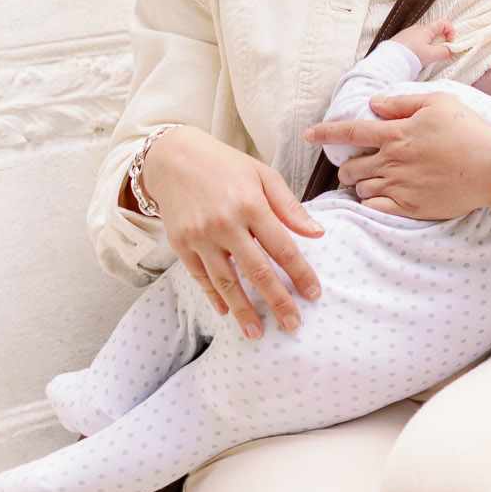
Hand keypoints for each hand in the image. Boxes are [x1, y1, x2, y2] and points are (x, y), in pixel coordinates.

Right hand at [139, 126, 324, 337]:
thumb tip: (317, 234)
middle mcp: (225, 223)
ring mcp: (200, 236)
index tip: (314, 294)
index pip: (283, 247)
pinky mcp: (180, 244)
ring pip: (226, 281)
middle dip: (277, 302)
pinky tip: (226, 311)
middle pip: (257, 271)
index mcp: (250, 204)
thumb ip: (289, 206)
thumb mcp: (262, 174)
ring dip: (243, 310)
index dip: (300, 274)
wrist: (173, 157)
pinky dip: (214, 296)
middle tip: (292, 325)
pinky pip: (200, 277)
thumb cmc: (225, 165)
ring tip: (257, 333)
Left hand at [302, 90, 490, 217]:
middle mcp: (393, 160)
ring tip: (371, 180)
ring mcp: (401, 185)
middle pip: (351, 166)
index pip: (351, 131)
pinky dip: (370, 203)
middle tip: (355, 165)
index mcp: (397, 132)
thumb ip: (401, 102)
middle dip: (347, 166)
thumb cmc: (467, 129)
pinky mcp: (410, 206)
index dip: (325, 133)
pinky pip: (376, 208)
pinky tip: (378, 197)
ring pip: (361, 188)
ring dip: (360, 184)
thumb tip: (373, 104)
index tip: (308, 135)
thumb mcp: (438, 102)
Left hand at [392, 18, 458, 66]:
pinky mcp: (401, 41)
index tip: (450, 43)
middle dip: (440, 41)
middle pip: (434, 31)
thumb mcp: (431, 55)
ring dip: (430, 45)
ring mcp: (408, 34)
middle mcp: (416, 29)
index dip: (451, 32)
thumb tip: (451, 50)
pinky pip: (415, 41)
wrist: (388, 60)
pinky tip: (416, 57)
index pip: (444, 23)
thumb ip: (444, 52)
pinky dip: (420, 48)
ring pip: (424, 37)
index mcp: (426, 29)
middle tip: (439, 53)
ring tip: (426, 58)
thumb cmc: (410, 55)